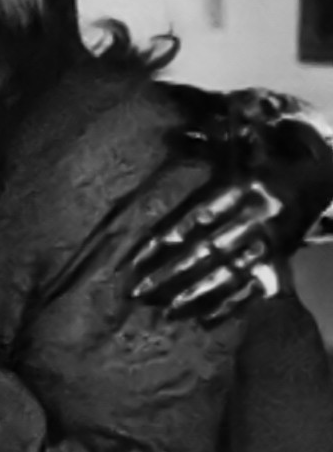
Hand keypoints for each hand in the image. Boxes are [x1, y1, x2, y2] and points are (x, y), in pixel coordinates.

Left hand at [130, 90, 332, 323]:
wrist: (332, 166)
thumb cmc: (282, 142)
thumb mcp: (249, 128)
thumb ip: (211, 134)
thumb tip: (171, 134)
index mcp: (247, 184)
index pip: (202, 215)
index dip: (171, 234)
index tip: (139, 255)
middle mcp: (260, 216)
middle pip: (210, 250)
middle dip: (172, 273)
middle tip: (137, 292)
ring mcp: (273, 242)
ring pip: (230, 273)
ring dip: (196, 294)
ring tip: (164, 312)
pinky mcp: (283, 258)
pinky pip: (256, 286)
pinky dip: (231, 306)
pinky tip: (204, 322)